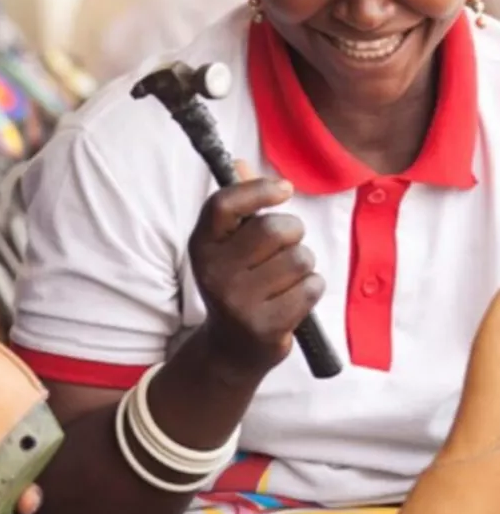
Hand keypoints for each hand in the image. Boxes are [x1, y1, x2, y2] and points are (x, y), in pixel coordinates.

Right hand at [188, 162, 325, 377]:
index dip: (258, 190)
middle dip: (293, 233)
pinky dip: (311, 290)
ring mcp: (237, 302)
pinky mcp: (264, 326)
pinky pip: (311, 288)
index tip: (285, 190)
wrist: (230, 350)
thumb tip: (239, 163)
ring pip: (299, 259)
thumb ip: (238, 207)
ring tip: (285, 280)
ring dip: (303, 265)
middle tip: (286, 247)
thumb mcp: (228, 247)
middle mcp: (213, 273)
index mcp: (201, 246)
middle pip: (274, 229)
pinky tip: (292, 300)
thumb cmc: (237, 285)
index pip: (224, 204)